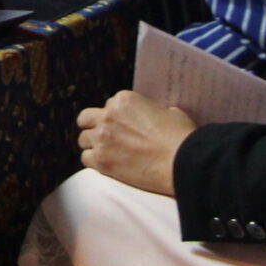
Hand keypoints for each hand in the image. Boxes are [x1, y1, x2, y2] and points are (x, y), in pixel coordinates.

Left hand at [76, 90, 194, 197]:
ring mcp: (102, 138)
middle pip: (86, 119)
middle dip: (93, 126)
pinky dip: (94, 162)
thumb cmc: (181, 138)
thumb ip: (152, 110)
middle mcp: (108, 116)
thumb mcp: (169, 112)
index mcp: (123, 100)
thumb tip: (153, 117)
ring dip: (93, 145)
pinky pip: (86, 159)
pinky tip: (106, 165)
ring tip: (107, 153)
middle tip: (104, 137)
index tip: (123, 127)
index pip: (108, 105)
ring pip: (83, 139)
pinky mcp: (101, 160)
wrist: (182, 162)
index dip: (116, 117)